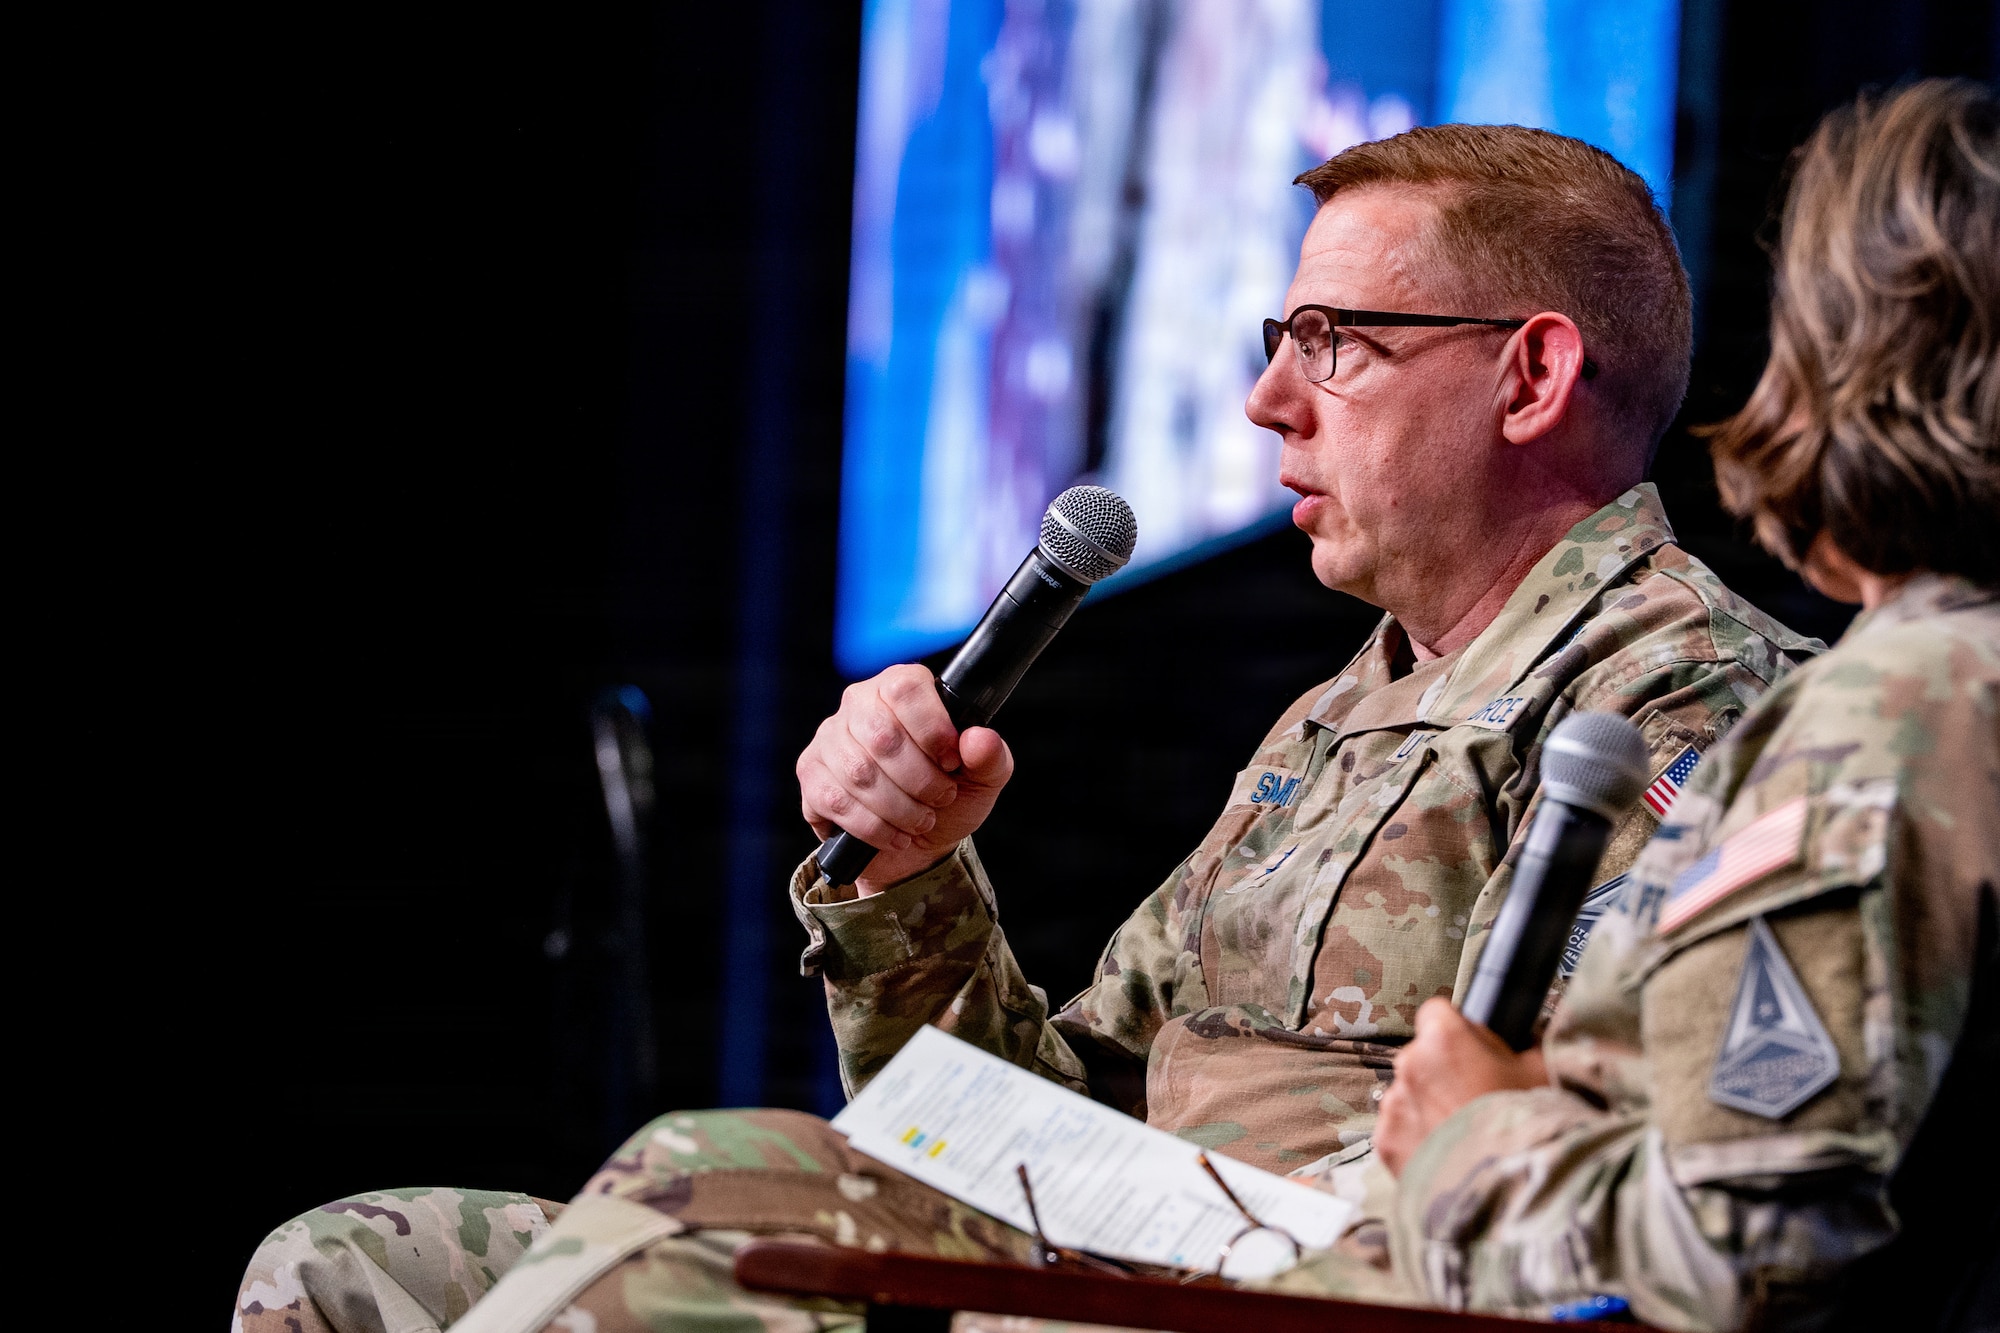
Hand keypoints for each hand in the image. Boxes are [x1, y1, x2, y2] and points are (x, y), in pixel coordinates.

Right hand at [796, 664, 1014, 893]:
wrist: (917, 843)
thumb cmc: (948, 796)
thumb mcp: (982, 779)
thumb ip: (990, 756)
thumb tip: (979, 738)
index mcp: (900, 686)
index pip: (906, 689)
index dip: (932, 729)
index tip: (951, 763)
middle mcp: (858, 702)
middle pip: (883, 737)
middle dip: (920, 780)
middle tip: (941, 799)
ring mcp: (829, 737)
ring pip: (860, 773)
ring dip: (899, 808)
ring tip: (921, 820)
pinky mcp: (811, 773)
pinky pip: (836, 801)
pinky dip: (873, 827)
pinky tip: (894, 835)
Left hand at [1375, 998, 1547, 1176]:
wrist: (1508, 1193)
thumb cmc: (1528, 1127)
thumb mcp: (1541, 1074)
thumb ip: (1524, 1047)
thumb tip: (1526, 1036)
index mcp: (1444, 1040)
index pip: (1436, 1011)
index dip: (1457, 1029)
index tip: (1473, 1049)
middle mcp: (1409, 1065)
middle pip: (1421, 1055)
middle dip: (1443, 1070)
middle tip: (1477, 1098)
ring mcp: (1393, 1104)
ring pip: (1409, 1094)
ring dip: (1429, 1106)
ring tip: (1465, 1133)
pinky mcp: (1385, 1142)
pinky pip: (1400, 1129)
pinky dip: (1418, 1139)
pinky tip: (1449, 1154)